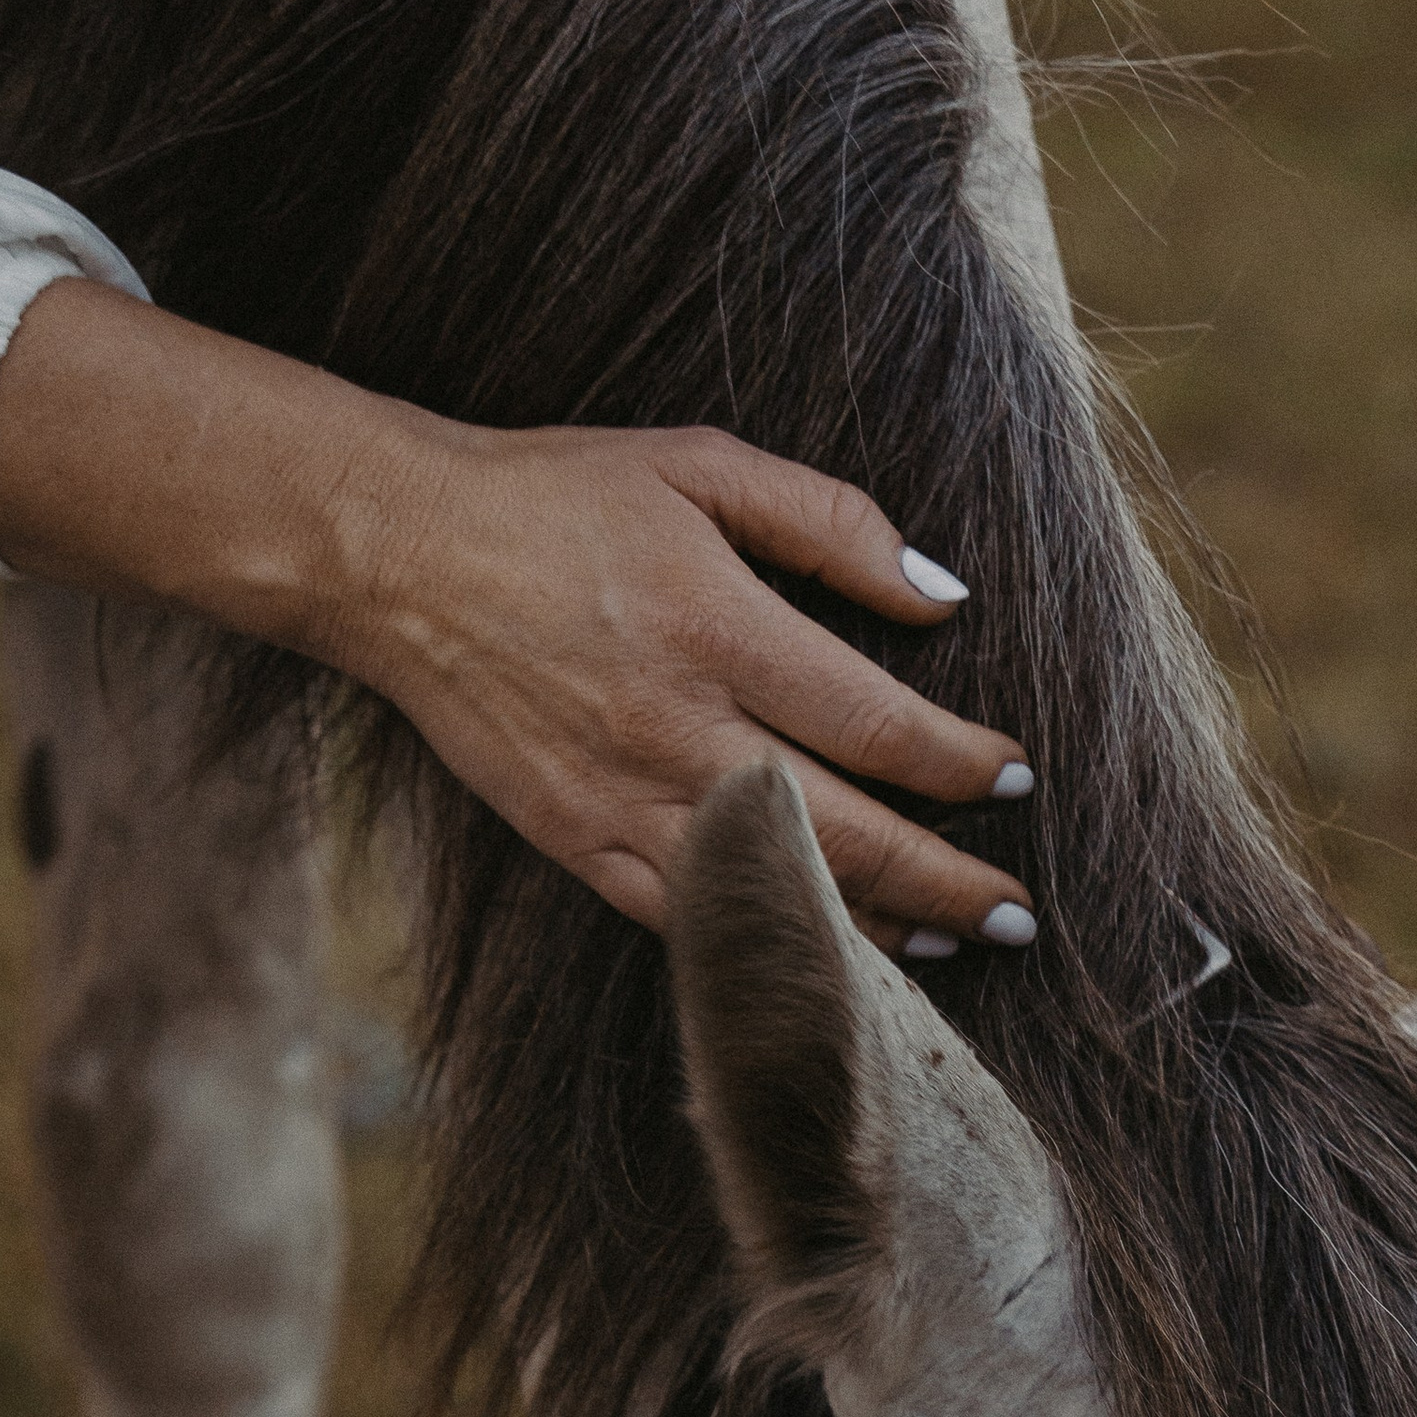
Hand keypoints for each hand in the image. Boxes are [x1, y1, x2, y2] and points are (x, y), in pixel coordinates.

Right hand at [0, 279, 1036, 952]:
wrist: (397, 558)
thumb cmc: (556, 499)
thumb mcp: (699, 466)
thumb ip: (829, 523)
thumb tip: (940, 595)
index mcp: (718, 631)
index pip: (877, 725)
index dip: (958, 763)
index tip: (1014, 776)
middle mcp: (678, 732)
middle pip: (846, 836)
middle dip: (948, 881)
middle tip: (1019, 914)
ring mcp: (624, 803)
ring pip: (775, 896)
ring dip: (875, 930)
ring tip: (951, 940)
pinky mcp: (578, 843)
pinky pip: (691, 918)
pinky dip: (768, 941)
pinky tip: (826, 950)